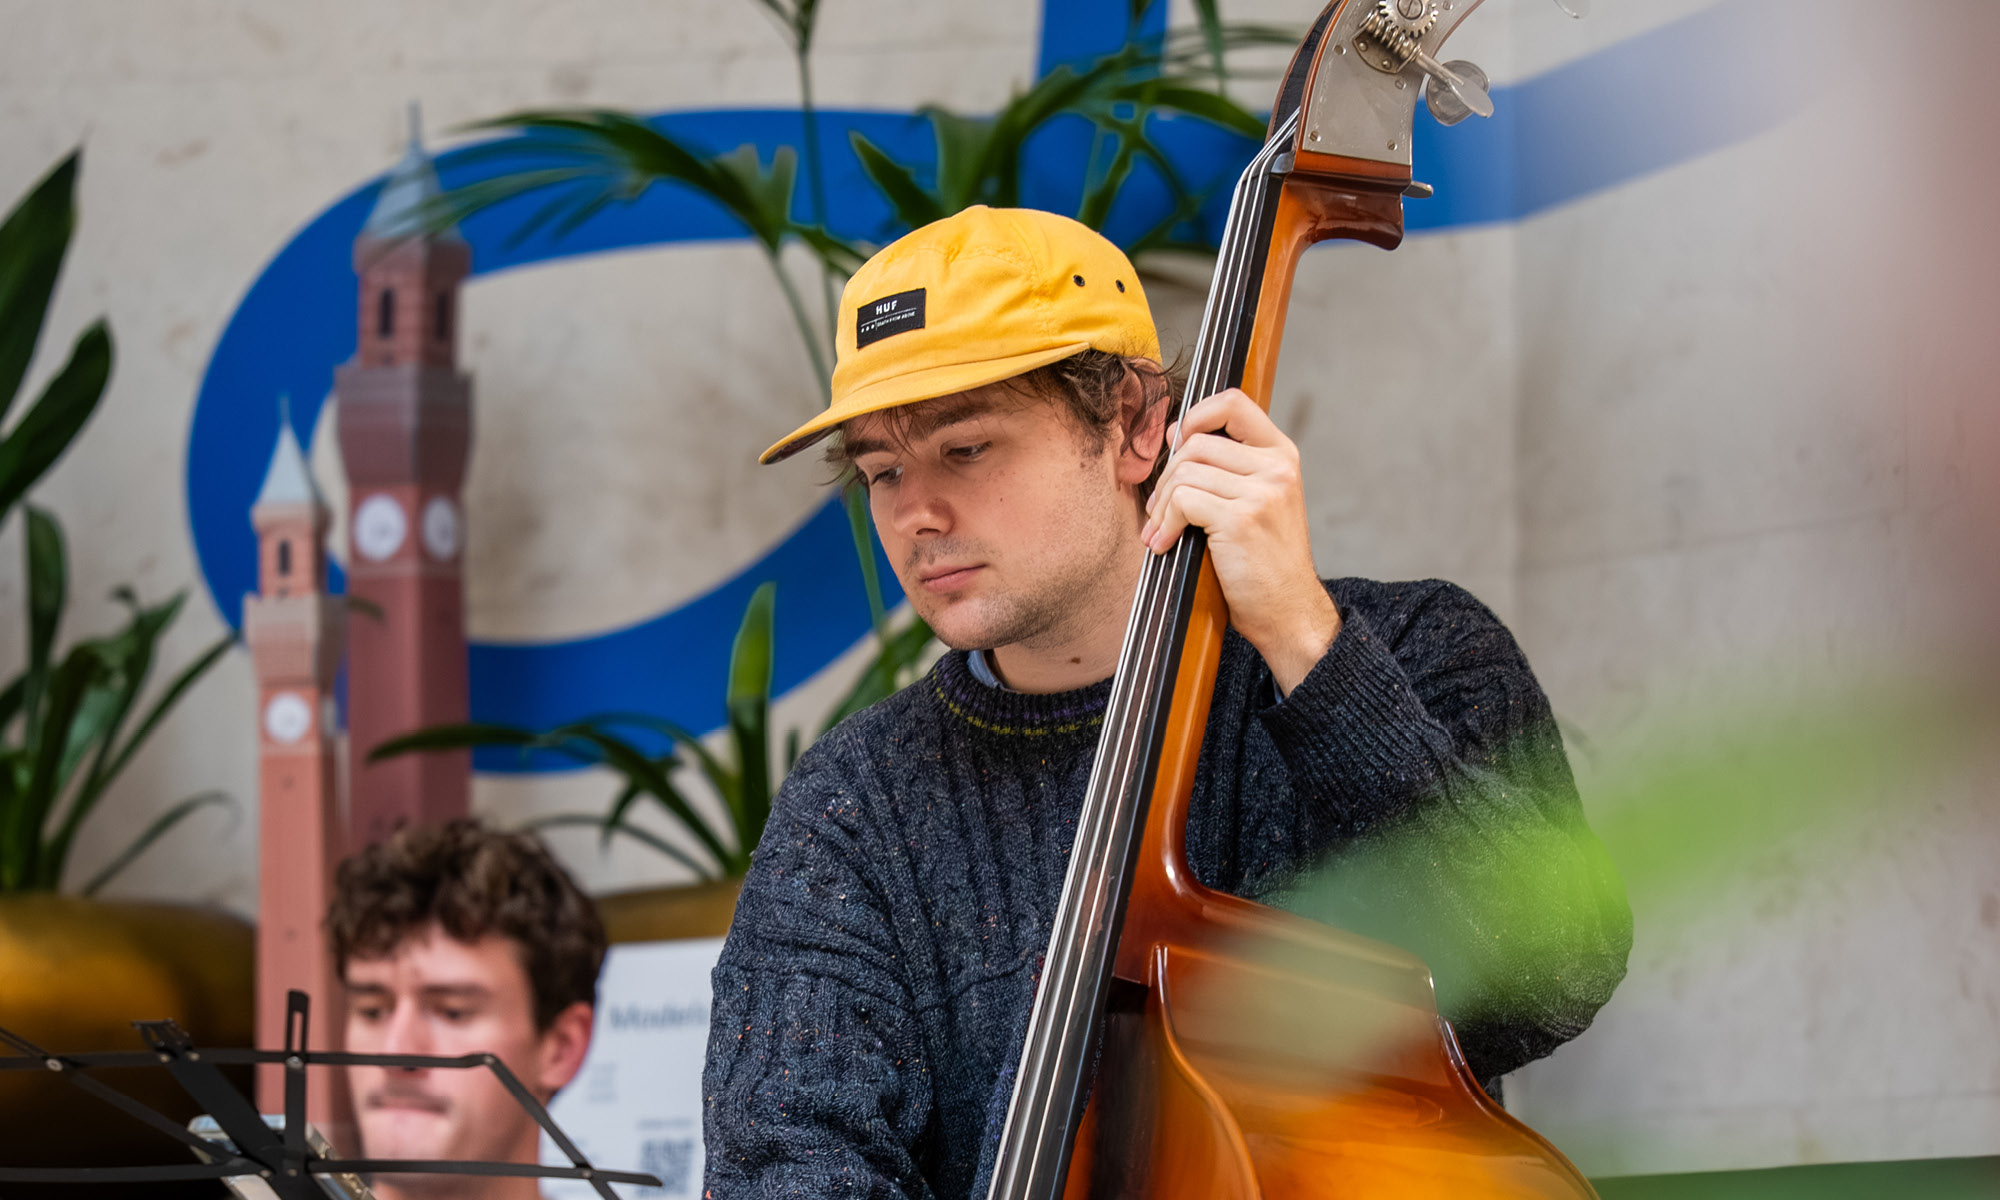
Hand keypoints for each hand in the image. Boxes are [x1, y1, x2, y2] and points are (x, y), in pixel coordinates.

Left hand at [1138, 389, 1339, 693]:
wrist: (1289, 611)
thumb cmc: (1265, 562)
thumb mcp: (1259, 502)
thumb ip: (1228, 468)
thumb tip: (1175, 435)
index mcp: (1282, 455)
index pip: (1233, 402)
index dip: (1196, 415)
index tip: (1178, 442)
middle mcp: (1276, 467)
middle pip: (1197, 443)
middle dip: (1167, 476)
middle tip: (1160, 510)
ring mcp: (1262, 491)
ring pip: (1185, 472)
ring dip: (1161, 505)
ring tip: (1160, 530)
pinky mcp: (1241, 518)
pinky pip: (1183, 501)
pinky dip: (1164, 523)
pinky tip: (1164, 544)